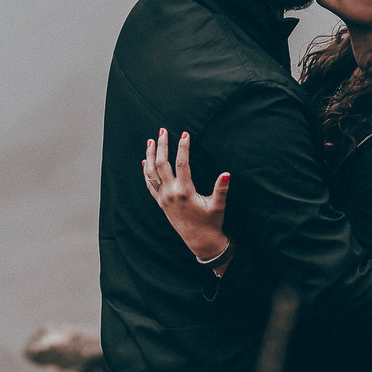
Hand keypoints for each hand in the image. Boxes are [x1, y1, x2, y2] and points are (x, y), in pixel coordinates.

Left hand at [143, 128, 229, 262]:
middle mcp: (171, 194)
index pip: (182, 163)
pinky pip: (149, 184)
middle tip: (162, 131)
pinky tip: (145, 162)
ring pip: (151, 173)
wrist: (200, 241)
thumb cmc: (211, 223)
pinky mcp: (160, 203)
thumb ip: (221, 189)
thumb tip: (226, 173)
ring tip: (150, 141)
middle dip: (162, 146)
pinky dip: (146, 172)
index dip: (183, 147)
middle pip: (162, 164)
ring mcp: (163, 198)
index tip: (185, 134)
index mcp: (185, 192)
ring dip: (150, 156)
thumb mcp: (218, 205)